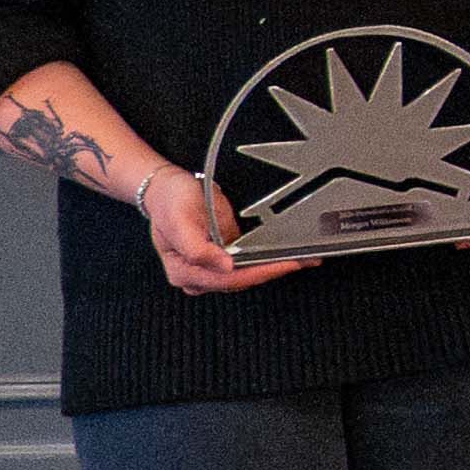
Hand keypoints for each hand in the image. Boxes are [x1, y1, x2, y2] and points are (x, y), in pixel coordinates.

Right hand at [142, 168, 300, 295]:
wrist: (164, 188)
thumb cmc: (170, 201)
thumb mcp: (179, 220)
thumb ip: (197, 248)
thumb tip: (224, 267)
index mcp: (184, 272)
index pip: (229, 279)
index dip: (260, 272)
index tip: (285, 264)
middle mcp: (198, 276)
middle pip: (241, 280)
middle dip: (273, 271)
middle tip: (304, 261)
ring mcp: (210, 269)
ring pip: (247, 274)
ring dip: (274, 266)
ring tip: (303, 258)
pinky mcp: (221, 260)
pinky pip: (246, 264)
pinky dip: (266, 260)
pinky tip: (285, 254)